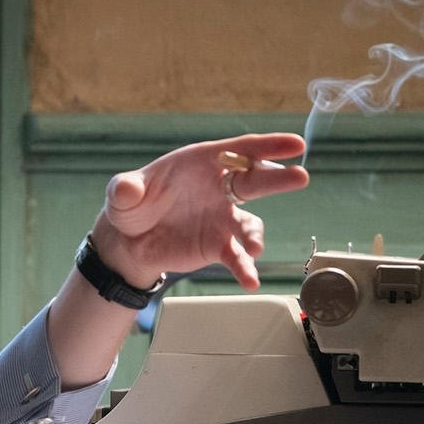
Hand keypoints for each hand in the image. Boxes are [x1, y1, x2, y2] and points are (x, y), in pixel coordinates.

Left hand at [94, 133, 310, 289]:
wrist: (129, 242)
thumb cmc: (131, 206)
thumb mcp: (122, 192)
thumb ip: (124, 188)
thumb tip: (125, 189)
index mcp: (201, 163)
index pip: (239, 150)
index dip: (268, 146)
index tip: (295, 144)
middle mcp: (219, 188)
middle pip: (254, 180)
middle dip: (277, 178)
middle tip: (300, 177)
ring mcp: (223, 217)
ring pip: (248, 223)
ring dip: (254, 234)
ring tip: (253, 246)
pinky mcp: (219, 245)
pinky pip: (236, 256)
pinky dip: (244, 267)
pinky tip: (249, 280)